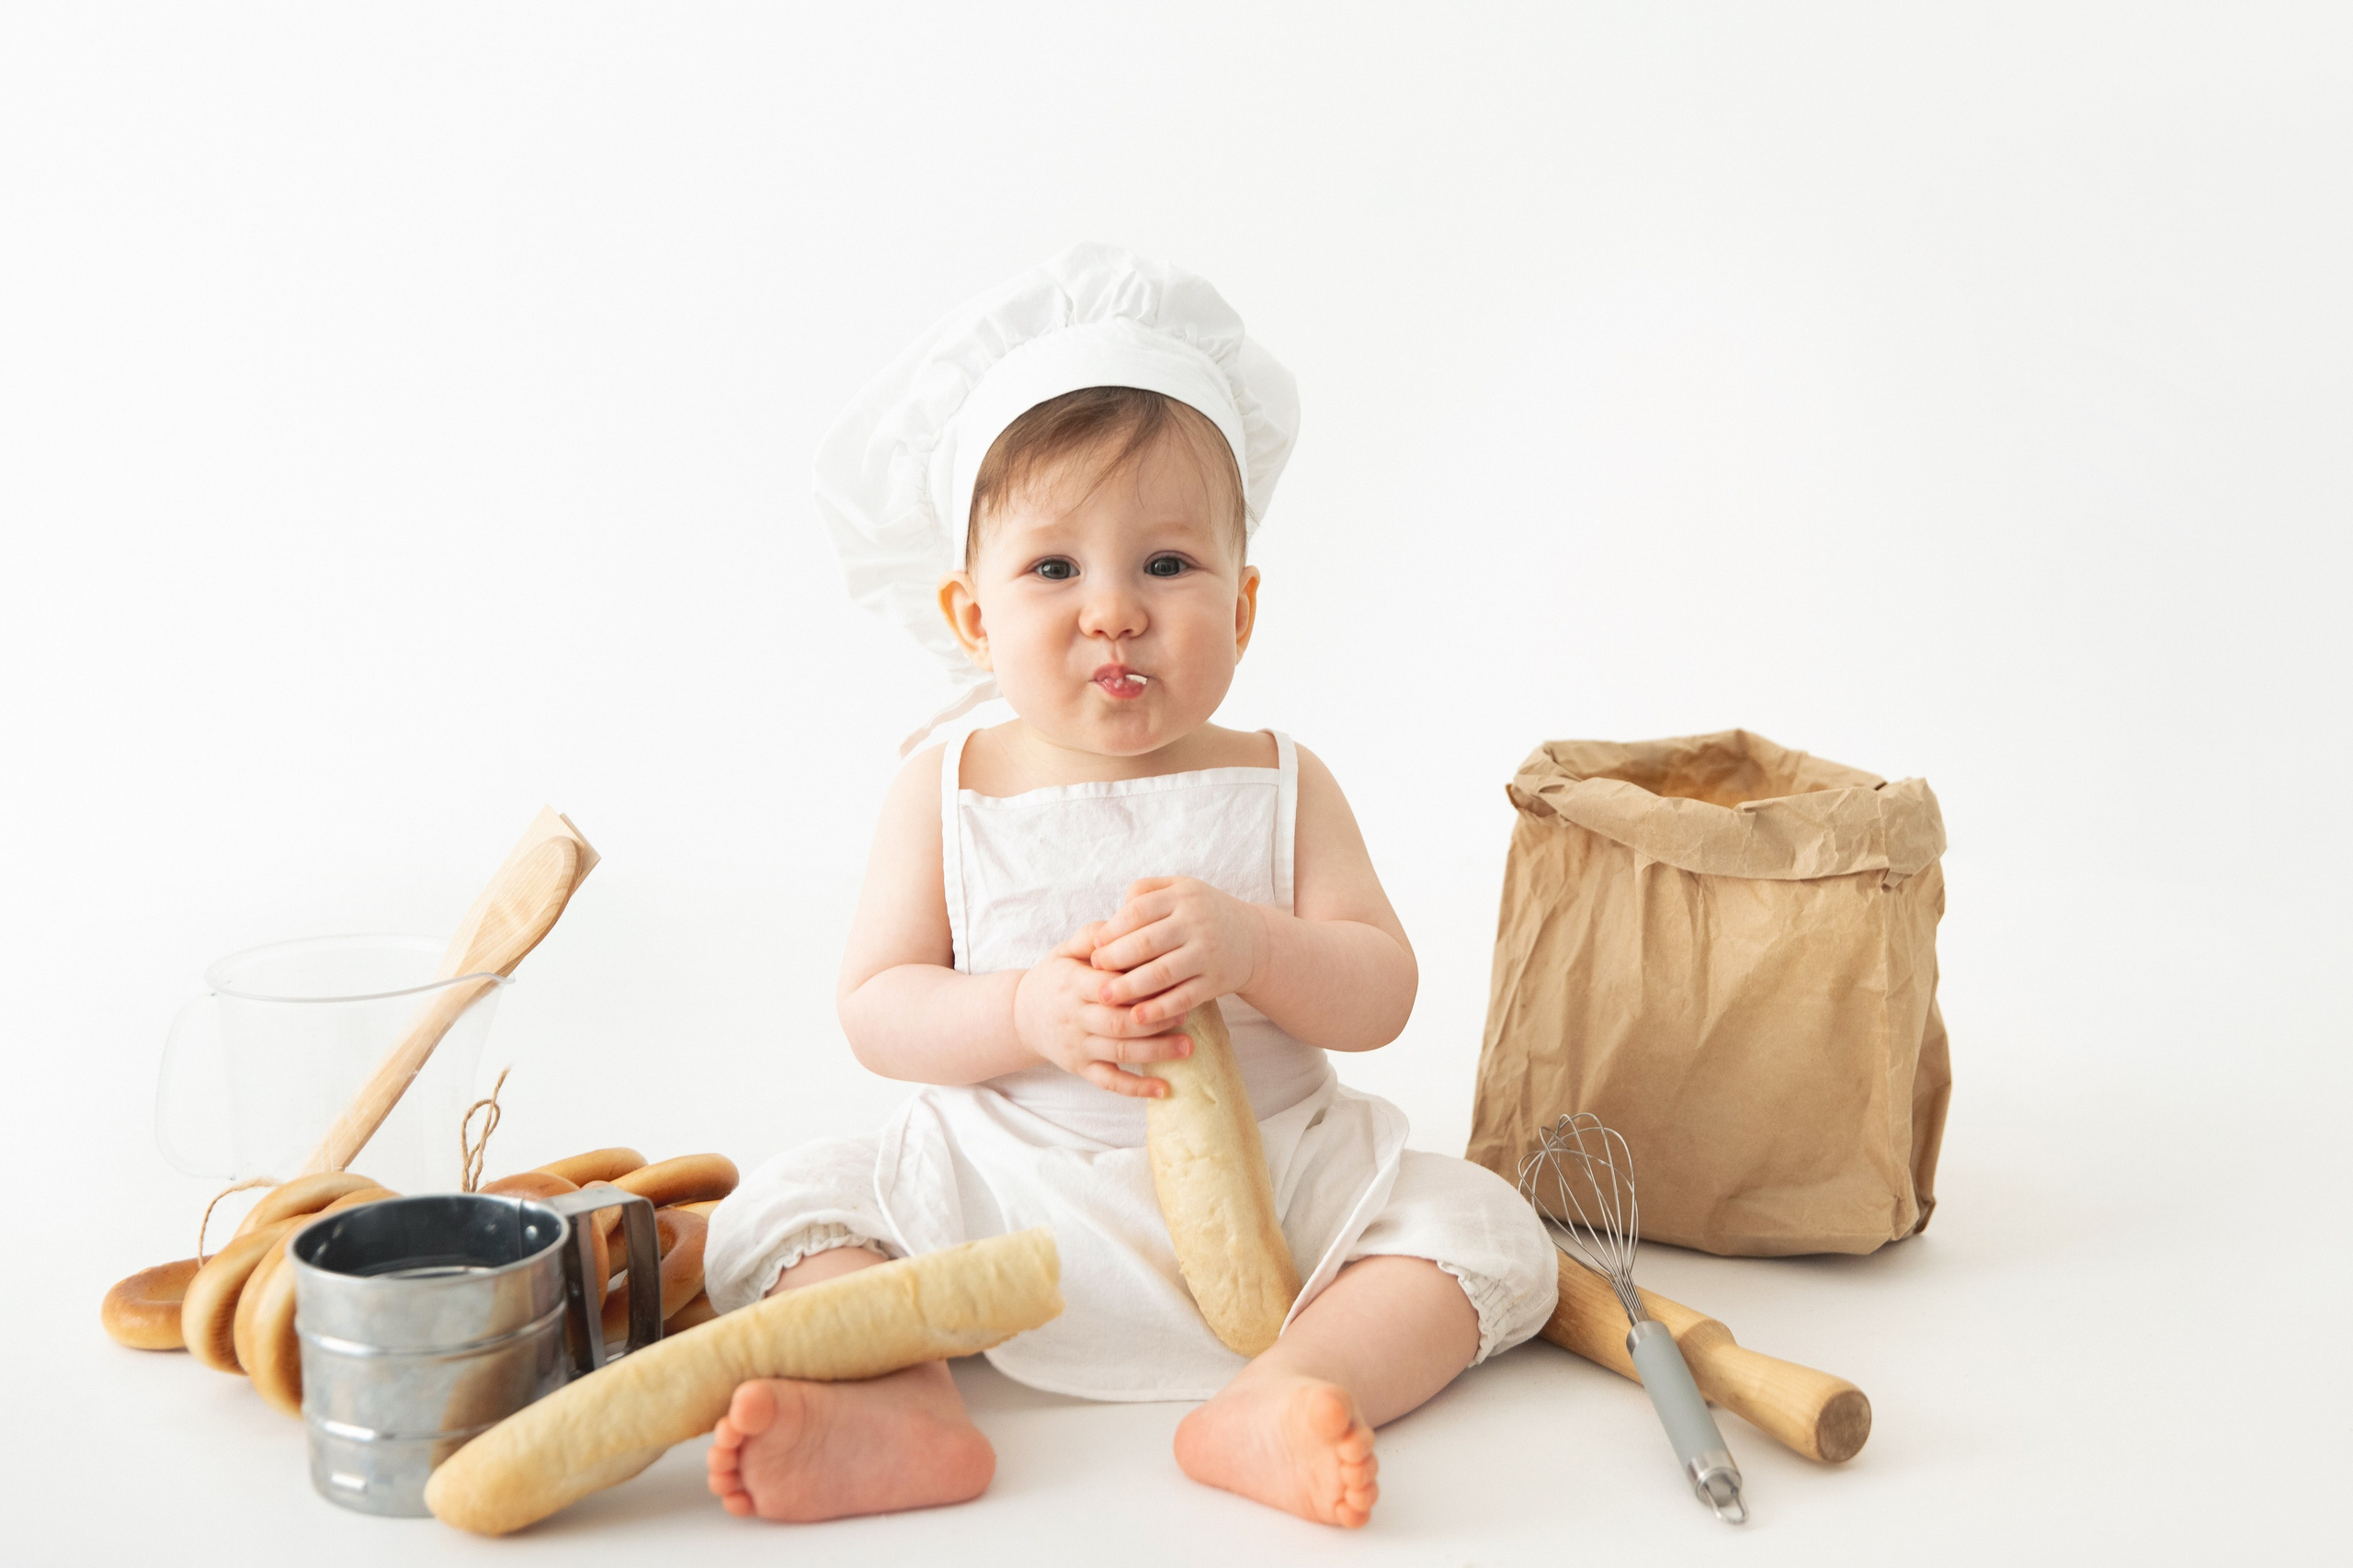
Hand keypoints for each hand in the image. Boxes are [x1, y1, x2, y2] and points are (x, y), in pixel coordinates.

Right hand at [1013, 924, 1193, 1097]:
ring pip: (1118, 1051)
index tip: (1170, 980)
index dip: (1139, 985)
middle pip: (1118, 1022)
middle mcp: (1074, 1016)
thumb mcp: (1065, 951)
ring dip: (1155, 1052)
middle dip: (1154, 1020)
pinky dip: (1136, 1088)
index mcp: (1073, 984)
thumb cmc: (1055, 977)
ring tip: (1187, 1047)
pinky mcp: (1080, 1068)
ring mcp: (1078, 1045)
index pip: (1109, 986)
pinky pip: (1109, 1081)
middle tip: (1187, 1013)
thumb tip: (1119, 924)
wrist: (1021, 1015)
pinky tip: (1163, 1089)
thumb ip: (1092, 937)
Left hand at [1087, 877, 1270, 1026]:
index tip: (1094, 946)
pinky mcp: (1216, 981)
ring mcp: (1207, 953)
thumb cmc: (1203, 913)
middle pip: (1147, 942)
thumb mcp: (1180, 890)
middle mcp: (1196, 923)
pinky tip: (1137, 1017)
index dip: (1112, 930)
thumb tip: (1112, 917)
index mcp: (1183, 896)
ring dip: (1130, 987)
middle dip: (1115, 959)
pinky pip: (1184, 997)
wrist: (1253, 940)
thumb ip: (1145, 893)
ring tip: (1105, 998)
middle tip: (1092, 972)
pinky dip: (1159, 1009)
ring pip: (1162, 973)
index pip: (1139, 911)